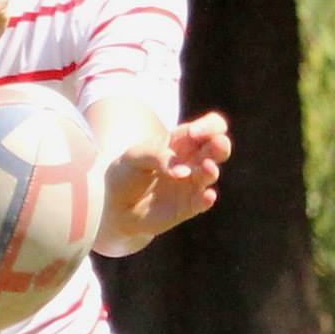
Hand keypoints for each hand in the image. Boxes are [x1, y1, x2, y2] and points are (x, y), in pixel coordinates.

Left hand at [102, 110, 230, 243]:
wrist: (114, 205)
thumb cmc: (125, 174)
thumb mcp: (135, 156)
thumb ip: (158, 157)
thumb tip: (184, 172)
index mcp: (181, 141)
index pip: (210, 127)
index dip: (209, 127)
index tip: (194, 133)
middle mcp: (192, 161)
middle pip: (219, 148)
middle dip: (220, 145)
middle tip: (216, 145)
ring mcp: (191, 184)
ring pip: (212, 173)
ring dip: (211, 170)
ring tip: (206, 168)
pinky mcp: (188, 207)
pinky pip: (203, 202)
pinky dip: (207, 199)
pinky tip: (208, 195)